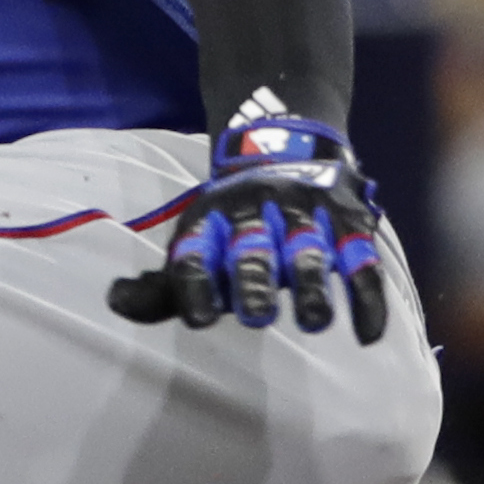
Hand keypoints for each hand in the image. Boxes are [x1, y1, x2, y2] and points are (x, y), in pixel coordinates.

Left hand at [111, 106, 391, 342]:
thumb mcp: (196, 245)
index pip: (196, 251)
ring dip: (311, 285)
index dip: (196, 282)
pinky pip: (361, 261)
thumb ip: (164, 286)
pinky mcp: (347, 221)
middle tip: (255, 318)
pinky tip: (365, 336)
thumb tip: (116, 302)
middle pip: (253, 246)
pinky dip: (366, 297)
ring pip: (309, 249)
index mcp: (210, 220)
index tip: (199, 319)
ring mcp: (305, 214)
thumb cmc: (232, 225)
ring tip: (313, 321)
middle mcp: (255, 212)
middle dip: (254, 280)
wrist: (284, 147)